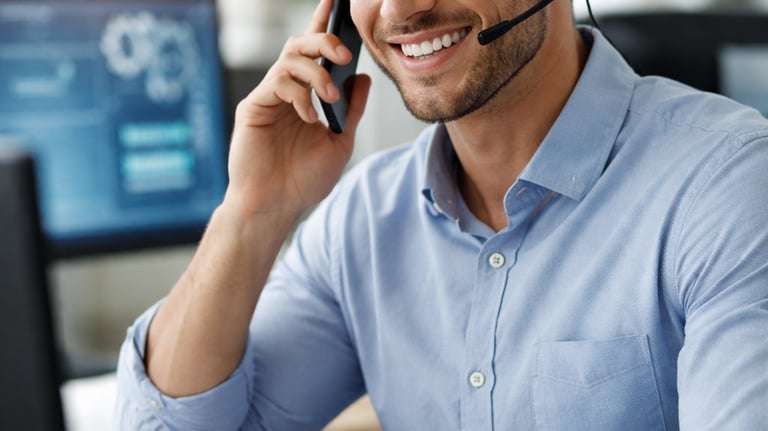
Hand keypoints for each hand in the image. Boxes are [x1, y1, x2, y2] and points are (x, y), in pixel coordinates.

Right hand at [224, 0, 370, 220]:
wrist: (276, 207)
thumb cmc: (303, 179)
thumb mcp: (340, 142)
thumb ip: (350, 110)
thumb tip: (362, 76)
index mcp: (307, 96)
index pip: (316, 54)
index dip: (324, 25)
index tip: (337, 3)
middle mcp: (286, 91)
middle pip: (300, 45)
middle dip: (323, 39)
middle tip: (342, 51)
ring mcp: (268, 98)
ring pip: (289, 59)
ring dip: (316, 72)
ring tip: (329, 97)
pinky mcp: (254, 107)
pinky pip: (278, 82)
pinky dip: (299, 95)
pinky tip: (309, 117)